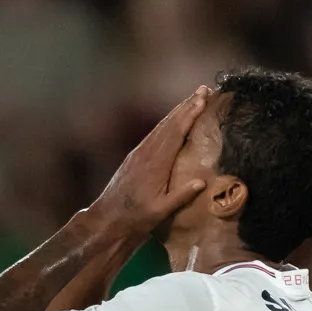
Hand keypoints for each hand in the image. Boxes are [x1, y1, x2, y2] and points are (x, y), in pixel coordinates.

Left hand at [90, 84, 212, 237]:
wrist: (107, 220)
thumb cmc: (135, 218)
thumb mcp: (160, 211)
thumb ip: (180, 196)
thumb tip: (202, 182)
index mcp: (155, 163)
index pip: (175, 132)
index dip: (189, 115)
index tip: (203, 100)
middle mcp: (146, 153)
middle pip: (169, 123)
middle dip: (187, 106)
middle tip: (204, 89)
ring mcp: (139, 153)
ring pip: (161, 127)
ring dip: (178, 111)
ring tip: (193, 98)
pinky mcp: (135, 157)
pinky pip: (154, 134)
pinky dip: (167, 123)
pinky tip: (173, 119)